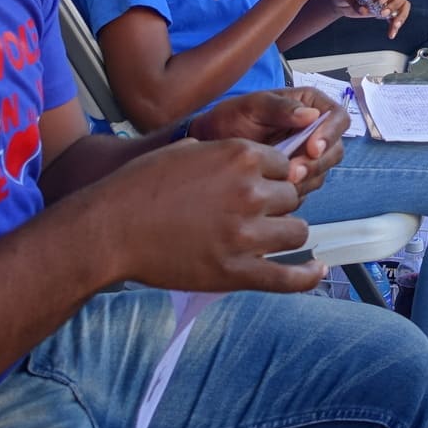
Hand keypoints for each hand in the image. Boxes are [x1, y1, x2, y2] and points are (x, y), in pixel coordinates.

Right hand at [98, 137, 321, 292]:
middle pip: (291, 197)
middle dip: (276, 205)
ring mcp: (245, 233)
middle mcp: (250, 191)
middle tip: (253, 215)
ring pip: (296, 232)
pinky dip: (306, 276)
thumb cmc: (138, 188)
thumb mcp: (183, 151)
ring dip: (285, 234)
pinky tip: (317, 271)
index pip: (282, 166)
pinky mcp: (236, 271)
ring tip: (271, 239)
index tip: (259, 188)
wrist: (109, 229)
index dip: (271, 178)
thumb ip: (218, 153)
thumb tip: (234, 159)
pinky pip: (286, 277)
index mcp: (240, 156)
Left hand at [193, 90, 346, 197]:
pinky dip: (296, 191)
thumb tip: (310, 114)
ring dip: (306, 179)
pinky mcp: (298, 175)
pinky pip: (307, 187)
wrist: (213, 143)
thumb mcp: (253, 106)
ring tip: (281, 180)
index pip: (337, 117)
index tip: (312, 147)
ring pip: (323, 171)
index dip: (330, 134)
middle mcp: (314, 129)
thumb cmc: (232, 118)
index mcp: (309, 104)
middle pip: (334, 149)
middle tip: (294, 171)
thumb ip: (280, 108)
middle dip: (316, 163)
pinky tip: (277, 188)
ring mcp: (307, 154)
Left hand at [337, 0, 410, 36]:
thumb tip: (366, 5)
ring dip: (398, 13)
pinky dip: (395, 25)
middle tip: (383, 7)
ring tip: (389, 20)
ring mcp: (386, 1)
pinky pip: (397, 17)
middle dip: (394, 1)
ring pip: (403, 4)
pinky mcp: (385, 12)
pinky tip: (391, 32)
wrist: (337, 1)